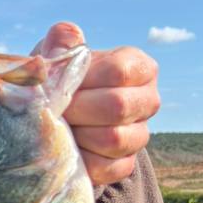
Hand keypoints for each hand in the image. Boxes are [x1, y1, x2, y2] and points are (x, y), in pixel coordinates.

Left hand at [35, 21, 160, 186]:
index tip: (60, 83)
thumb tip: (68, 35)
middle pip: (118, 106)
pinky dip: (80, 161)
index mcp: (139, 67)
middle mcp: (148, 100)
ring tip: (60, 128)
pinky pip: (106, 168)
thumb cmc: (59, 81)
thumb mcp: (56, 57)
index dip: (84, 79)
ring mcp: (140, 135)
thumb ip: (62, 43)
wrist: (55, 121)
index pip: (119, 71)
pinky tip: (67, 150)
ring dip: (78, 135)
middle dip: (78, 109)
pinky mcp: (125, 164)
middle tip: (55, 109)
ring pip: (114, 140)